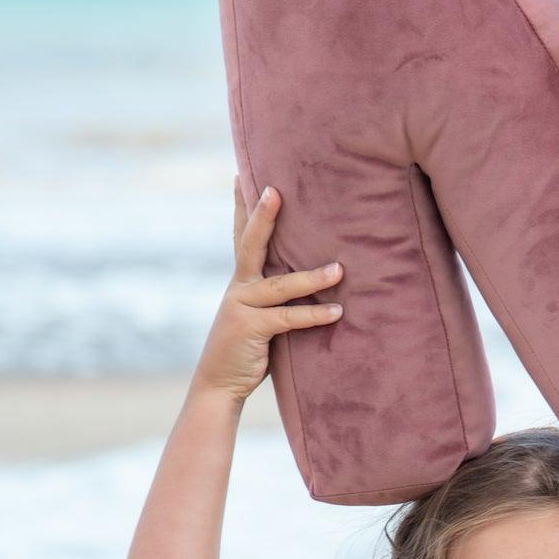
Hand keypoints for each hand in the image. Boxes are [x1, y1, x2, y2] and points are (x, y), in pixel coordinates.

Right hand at [194, 179, 344, 401]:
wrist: (218, 384)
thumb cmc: (245, 349)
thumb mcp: (257, 317)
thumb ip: (276, 298)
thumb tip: (313, 279)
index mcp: (241, 281)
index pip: (241, 236)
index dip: (241, 206)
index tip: (242, 175)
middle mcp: (239, 287)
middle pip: (250, 244)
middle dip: (262, 216)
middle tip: (275, 190)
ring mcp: (243, 307)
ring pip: (280, 285)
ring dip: (312, 277)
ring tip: (340, 269)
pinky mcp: (252, 329)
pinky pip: (288, 318)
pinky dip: (314, 315)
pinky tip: (337, 311)